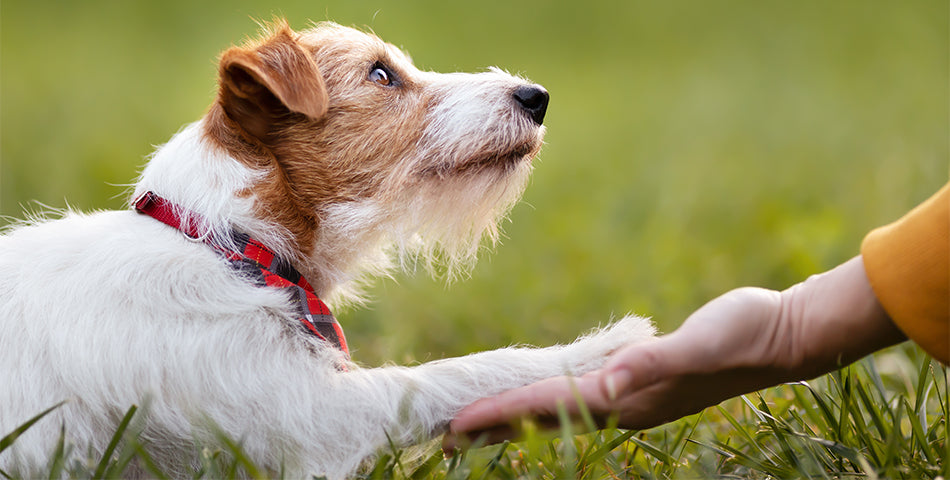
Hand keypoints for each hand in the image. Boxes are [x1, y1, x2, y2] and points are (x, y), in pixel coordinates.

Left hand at [445, 256, 903, 447]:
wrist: (783, 336)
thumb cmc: (743, 335)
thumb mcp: (697, 345)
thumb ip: (650, 365)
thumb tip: (608, 385)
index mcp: (627, 397)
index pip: (548, 408)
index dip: (500, 416)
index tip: (455, 425)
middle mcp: (625, 406)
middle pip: (544, 421)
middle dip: (494, 430)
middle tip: (443, 439)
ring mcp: (633, 398)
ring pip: (558, 413)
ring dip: (516, 419)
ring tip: (477, 425)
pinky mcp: (642, 384)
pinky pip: (580, 397)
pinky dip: (549, 401)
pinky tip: (541, 396)